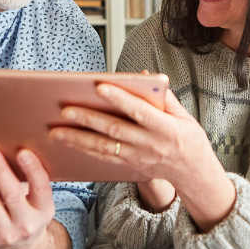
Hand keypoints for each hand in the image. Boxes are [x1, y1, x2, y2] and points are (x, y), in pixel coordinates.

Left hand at [0, 146, 69, 248]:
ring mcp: (5, 233)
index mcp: (44, 210)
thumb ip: (30, 182)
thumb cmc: (28, 213)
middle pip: (12, 195)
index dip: (33, 170)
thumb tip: (10, 148)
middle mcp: (27, 224)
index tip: (23, 152)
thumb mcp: (38, 202)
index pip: (41, 188)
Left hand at [50, 85, 235, 231]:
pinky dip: (85, 151)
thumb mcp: (183, 116)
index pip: (139, 111)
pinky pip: (104, 158)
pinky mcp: (130, 167)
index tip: (99, 86)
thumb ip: (163, 96)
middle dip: (88, 120)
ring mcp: (138, 158)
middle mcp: (150, 144)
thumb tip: (142, 75)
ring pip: (104, 148)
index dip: (120, 98)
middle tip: (65, 111)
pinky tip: (68, 143)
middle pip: (115, 130)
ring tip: (56, 131)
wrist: (194, 173)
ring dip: (78, 139)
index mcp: (166, 128)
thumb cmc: (189, 139)